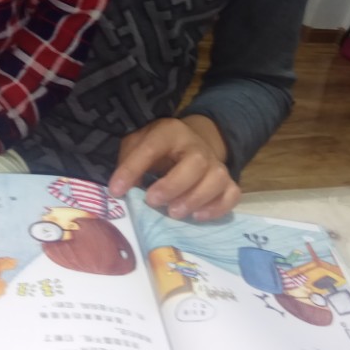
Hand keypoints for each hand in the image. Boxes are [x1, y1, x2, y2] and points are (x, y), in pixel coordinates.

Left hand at [108, 115, 240, 220]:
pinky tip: (198, 216)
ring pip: (217, 179)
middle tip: (153, 202)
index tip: (117, 190)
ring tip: (175, 213)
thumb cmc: (158, 149)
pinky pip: (232, 194)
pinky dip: (218, 208)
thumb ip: (128, 163)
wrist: (191, 143)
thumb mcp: (137, 144)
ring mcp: (215, 164)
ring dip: (196, 199)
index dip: (133, 168)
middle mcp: (197, 146)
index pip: (152, 146)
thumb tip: (122, 191)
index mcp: (170, 132)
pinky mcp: (227, 182)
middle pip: (196, 162)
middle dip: (173, 185)